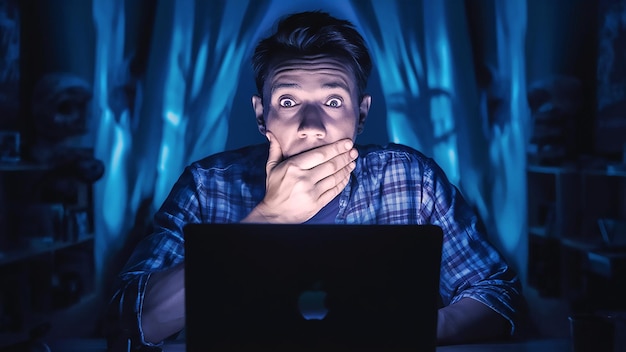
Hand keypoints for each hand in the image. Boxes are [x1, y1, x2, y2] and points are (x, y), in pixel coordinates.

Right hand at [243, 132, 357, 222]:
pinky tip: (347, 175)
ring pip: (334, 177)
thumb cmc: (274, 189)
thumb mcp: (272, 168)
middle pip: (330, 165)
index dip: (336, 148)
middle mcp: (303, 179)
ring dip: (346, 169)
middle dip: (345, 157)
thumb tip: (271, 133)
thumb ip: (275, 150)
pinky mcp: (317, 204)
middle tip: (354, 150)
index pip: (320, 154)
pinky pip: (334, 191)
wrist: (275, 215)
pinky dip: (343, 182)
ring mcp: (311, 192)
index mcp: (293, 167)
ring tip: (353, 161)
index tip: (347, 142)